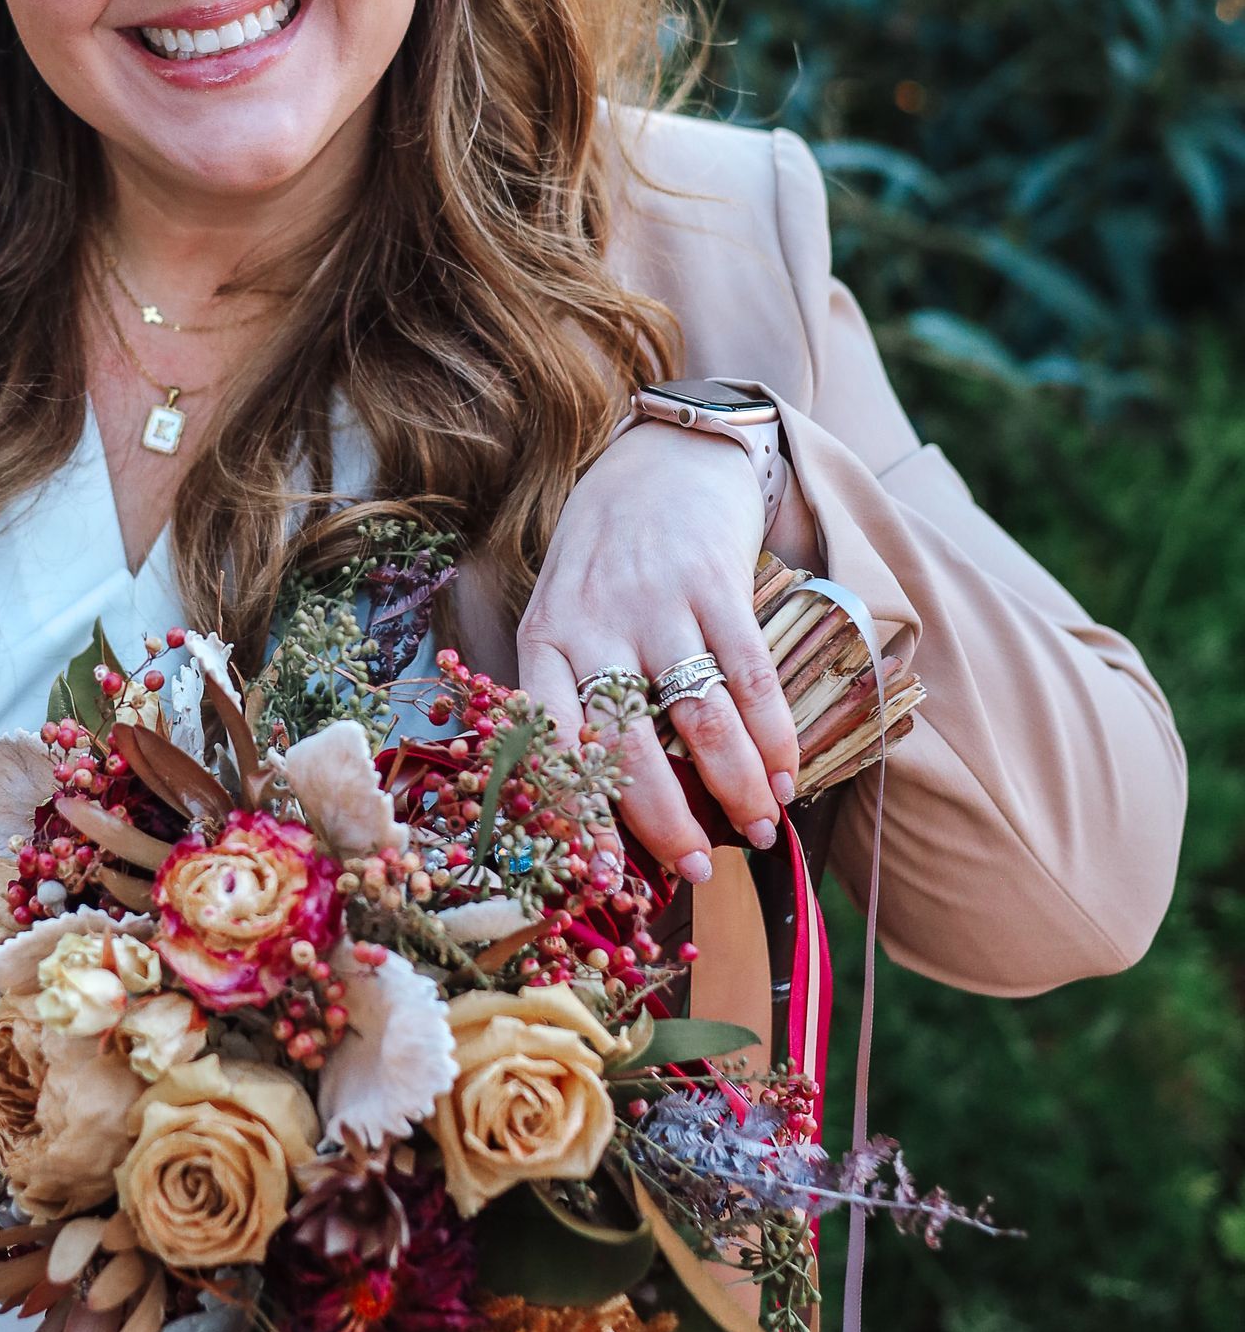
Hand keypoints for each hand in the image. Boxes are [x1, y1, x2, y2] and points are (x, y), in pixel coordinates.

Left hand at [517, 423, 807, 882]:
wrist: (663, 453)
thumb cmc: (610, 554)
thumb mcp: (568, 611)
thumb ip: (581, 688)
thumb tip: (614, 804)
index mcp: (544, 640)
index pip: (551, 744)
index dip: (580, 817)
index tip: (607, 878)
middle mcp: (591, 623)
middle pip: (628, 746)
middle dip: (668, 821)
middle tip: (701, 869)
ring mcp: (654, 600)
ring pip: (697, 720)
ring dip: (737, 787)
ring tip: (764, 828)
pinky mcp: (713, 579)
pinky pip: (749, 675)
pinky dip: (774, 734)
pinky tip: (788, 772)